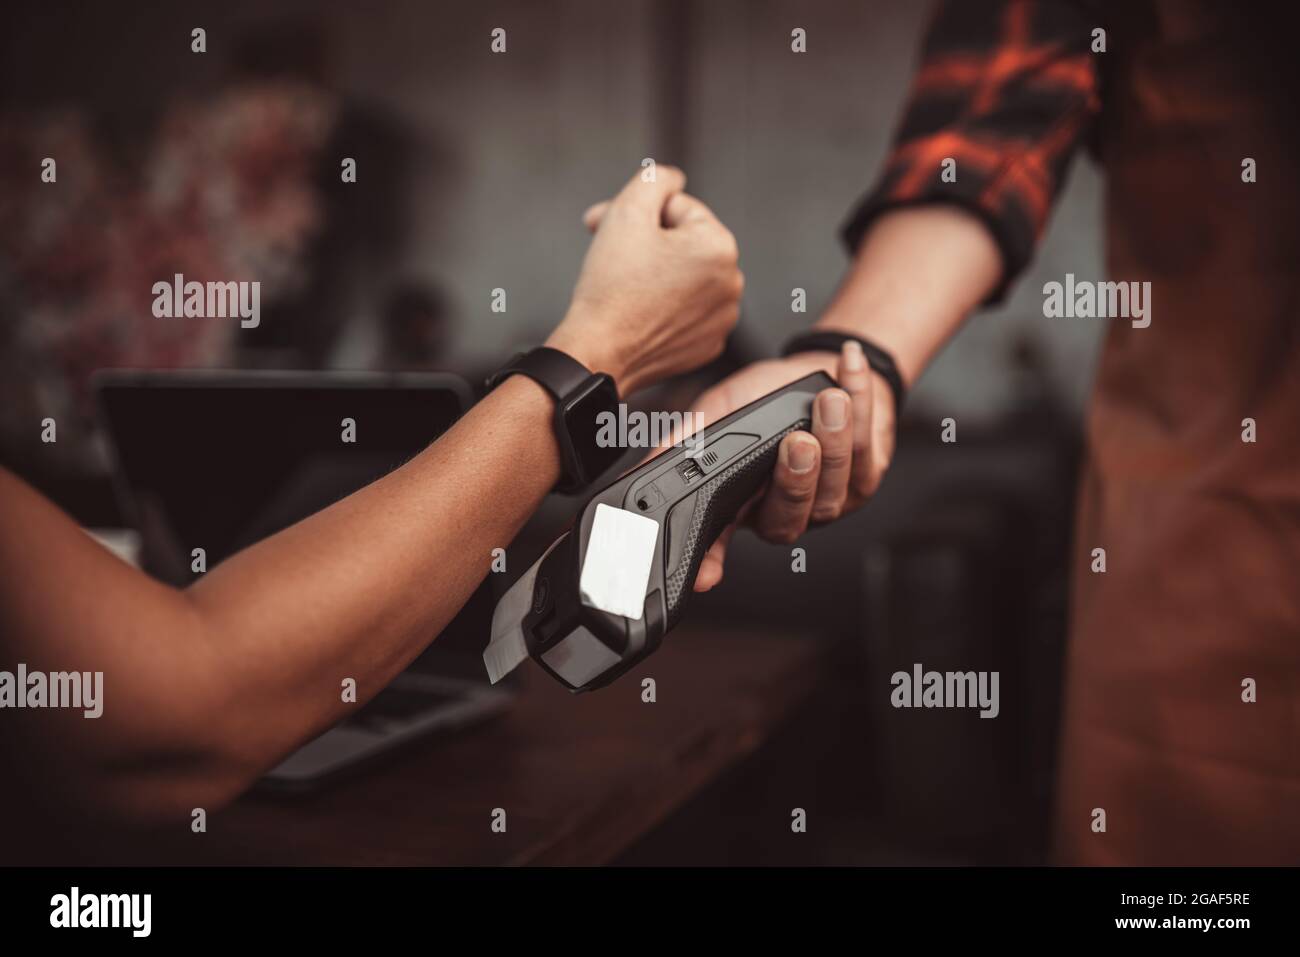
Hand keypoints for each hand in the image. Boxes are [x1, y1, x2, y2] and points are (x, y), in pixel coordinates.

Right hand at [546, 166, 742, 394]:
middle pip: (685, 243)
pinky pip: (687, 310)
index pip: (679, 208)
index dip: (640, 214)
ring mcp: (722, 318)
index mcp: (720, 247)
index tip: (611, 227)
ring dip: (658, 272)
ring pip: (686, 276)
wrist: (599, 352)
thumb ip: (655, 179)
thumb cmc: (611, 289)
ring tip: (626, 285)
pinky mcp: (707, 344)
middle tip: (611, 251)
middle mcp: (731, 283)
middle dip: (648, 240)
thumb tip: (672, 178)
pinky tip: (639, 310)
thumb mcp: (627, 211)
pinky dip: (665, 305)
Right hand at [688, 341, 895, 591]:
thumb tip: (641, 472)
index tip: (705, 575)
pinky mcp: (864, 479)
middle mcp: (782, 510)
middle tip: (797, 441)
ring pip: (834, 485)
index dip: (710, 561)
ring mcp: (826, 500)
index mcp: (741, 503)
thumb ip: (686, 441)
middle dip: (797, 479)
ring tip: (830, 400)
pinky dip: (862, 408)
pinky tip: (848, 377)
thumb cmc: (765, 397)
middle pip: (789, 516)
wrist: (820, 372)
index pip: (717, 542)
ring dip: (837, 439)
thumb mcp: (716, 412)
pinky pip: (867, 452)